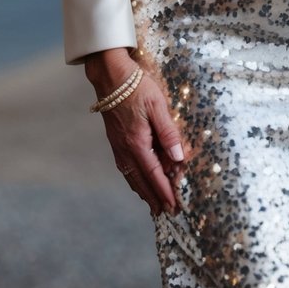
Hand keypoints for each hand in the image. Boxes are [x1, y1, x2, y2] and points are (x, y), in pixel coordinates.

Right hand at [85, 48, 187, 214]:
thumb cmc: (136, 86)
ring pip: (131, 175)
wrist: (110, 74)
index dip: (164, 192)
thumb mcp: (157, 105)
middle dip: (154, 197)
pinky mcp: (115, 139)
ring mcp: (117, 145)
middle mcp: (125, 148)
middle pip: (141, 180)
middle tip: (165, 213)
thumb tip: (178, 157)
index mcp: (136, 143)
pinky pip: (125, 166)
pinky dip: (133, 178)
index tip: (173, 206)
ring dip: (143, 191)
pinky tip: (137, 179)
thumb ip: (168, 132)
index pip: (153, 174)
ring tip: (152, 203)